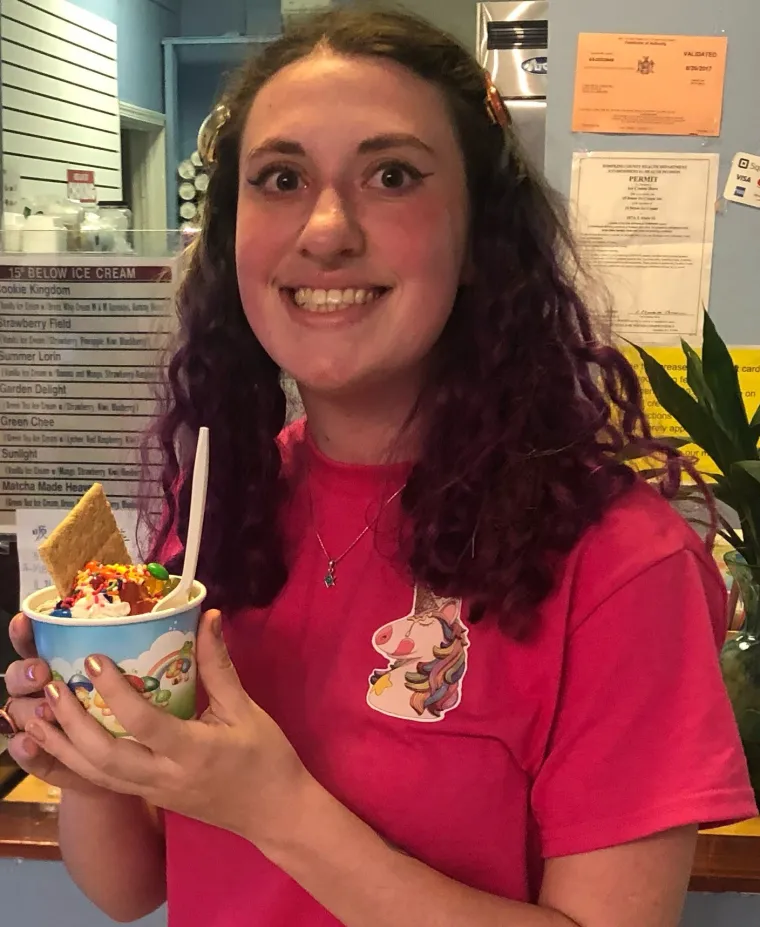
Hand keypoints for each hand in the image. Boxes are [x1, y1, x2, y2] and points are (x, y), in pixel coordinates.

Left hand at [23, 610, 313, 847]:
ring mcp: (153, 792)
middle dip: (72, 723)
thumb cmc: (265, 757)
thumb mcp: (245, 709)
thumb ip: (219, 665)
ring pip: (96, 774)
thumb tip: (207, 616)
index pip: (142, 722)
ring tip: (38, 716)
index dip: (114, 691)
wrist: (274, 812)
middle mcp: (164, 776)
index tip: (94, 660)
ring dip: (63, 746)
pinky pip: (105, 782)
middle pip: (104, 756)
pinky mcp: (149, 797)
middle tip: (54, 688)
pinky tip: (63, 741)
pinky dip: (77, 762)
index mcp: (192, 751)